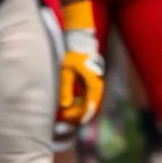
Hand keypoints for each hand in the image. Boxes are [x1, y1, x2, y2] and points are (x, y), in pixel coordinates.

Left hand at [59, 1, 104, 125]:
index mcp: (93, 84)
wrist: (79, 42)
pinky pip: (88, 100)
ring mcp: (96, 86)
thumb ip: (66, 87)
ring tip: (65, 114)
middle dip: (77, 116)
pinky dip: (79, 105)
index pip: (89, 107)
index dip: (78, 116)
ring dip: (78, 111)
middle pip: (90, 108)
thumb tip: (64, 106)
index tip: (66, 120)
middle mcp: (98, 86)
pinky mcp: (92, 85)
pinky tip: (69, 106)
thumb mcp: (66, 70)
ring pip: (89, 105)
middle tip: (63, 119)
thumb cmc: (72, 55)